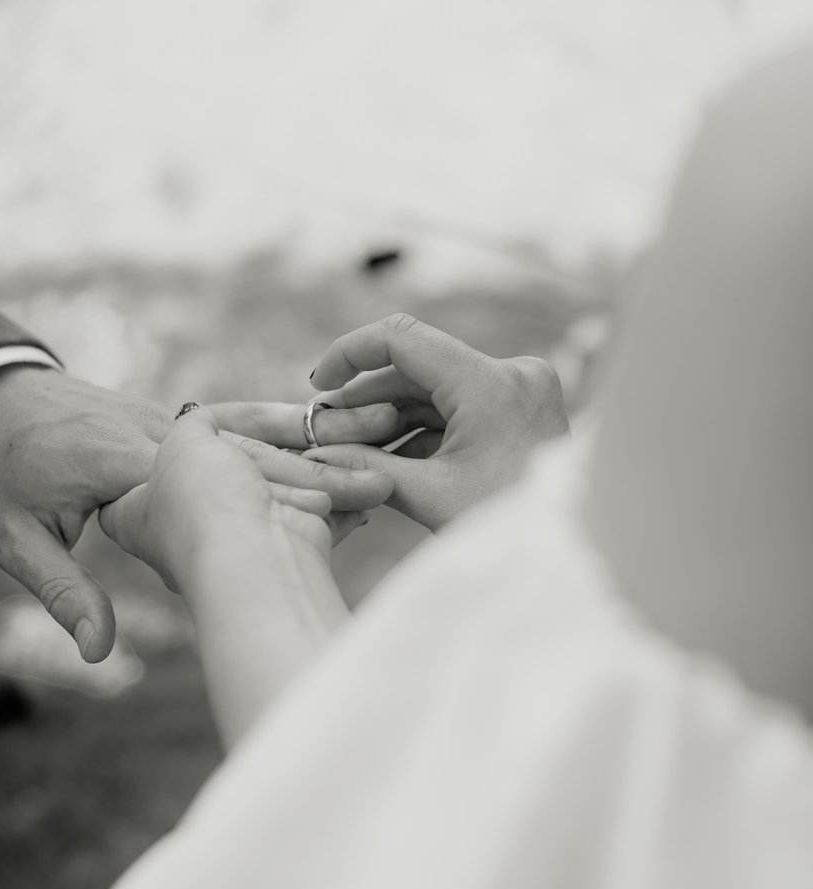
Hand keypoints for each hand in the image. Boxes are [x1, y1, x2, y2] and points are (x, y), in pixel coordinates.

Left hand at [0, 366, 392, 662]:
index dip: (274, 495)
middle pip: (248, 450)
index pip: (209, 481)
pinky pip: (241, 421)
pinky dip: (291, 432)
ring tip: (382, 453)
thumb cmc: (5, 475)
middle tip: (381, 483)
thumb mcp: (18, 537)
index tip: (331, 516)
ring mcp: (171, 418)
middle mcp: (156, 431)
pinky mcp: (178, 417)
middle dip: (315, 467)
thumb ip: (64, 591)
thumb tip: (100, 654)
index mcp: (122, 461)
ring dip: (316, 443)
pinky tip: (341, 446)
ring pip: (255, 428)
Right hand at [302, 313, 568, 529]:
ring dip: (393, 414)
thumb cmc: (504, 525)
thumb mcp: (427, 495)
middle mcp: (512, 373)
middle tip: (326, 424)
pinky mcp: (522, 408)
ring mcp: (521, 388)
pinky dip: (424, 427)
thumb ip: (366, 463)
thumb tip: (317, 446)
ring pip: (437, 388)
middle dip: (368, 395)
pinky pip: (460, 404)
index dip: (350, 353)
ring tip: (351, 445)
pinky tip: (390, 456)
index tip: (320, 382)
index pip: (402, 338)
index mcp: (490, 385)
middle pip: (418, 366)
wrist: (570, 549)